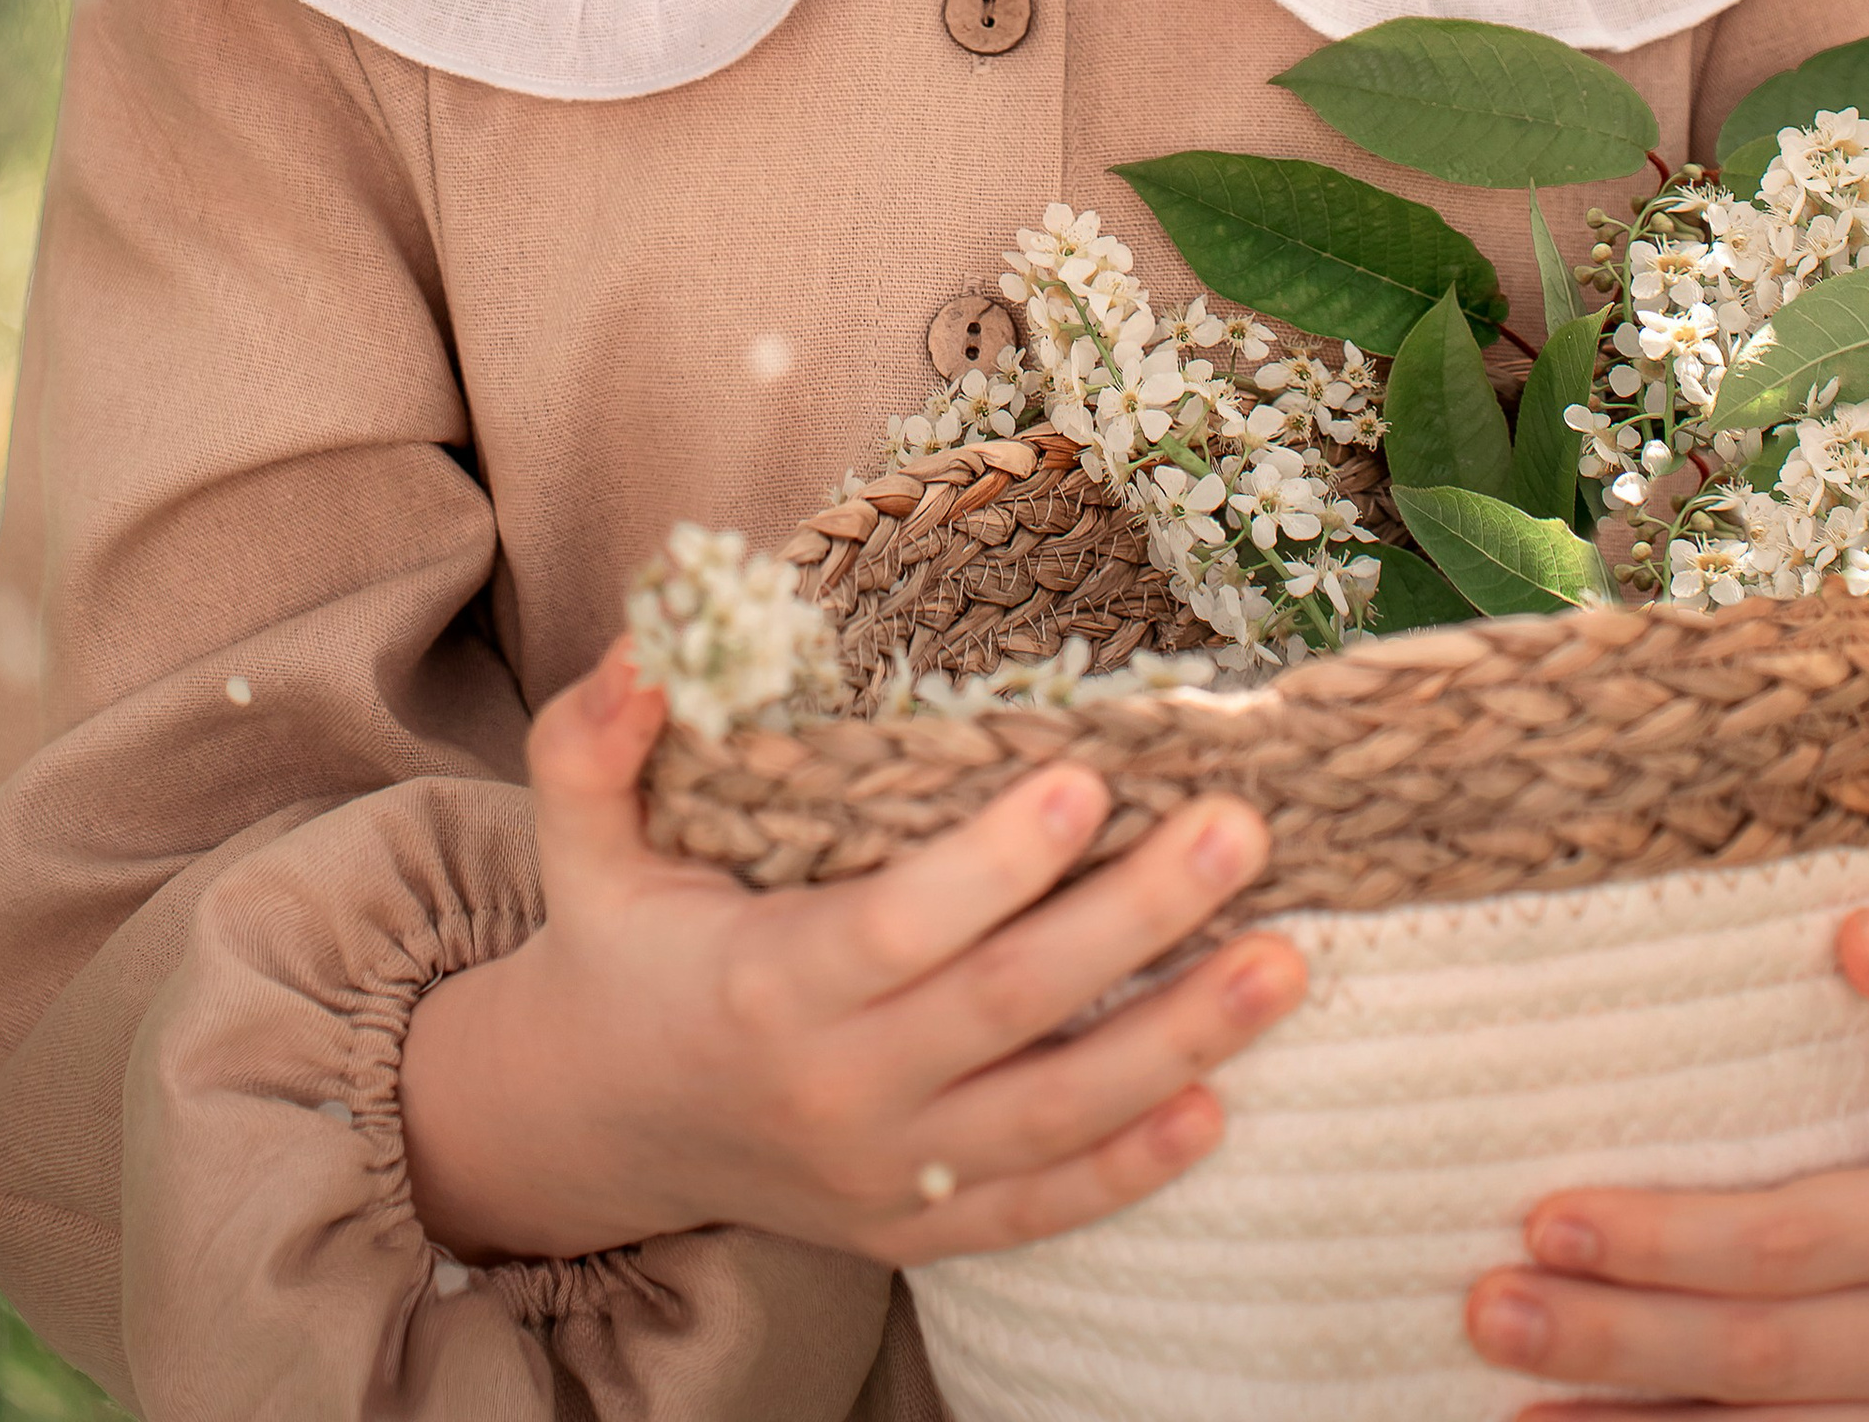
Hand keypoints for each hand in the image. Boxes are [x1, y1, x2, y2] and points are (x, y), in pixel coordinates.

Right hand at [398, 641, 1305, 1266]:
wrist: (596, 1126)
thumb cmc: (618, 948)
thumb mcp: (585, 841)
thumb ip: (595, 741)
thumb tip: (650, 645)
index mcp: (762, 986)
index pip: (896, 927)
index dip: (994, 865)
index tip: (1087, 783)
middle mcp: (834, 1091)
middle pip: (1008, 1009)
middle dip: (1136, 920)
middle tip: (1242, 832)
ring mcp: (883, 1171)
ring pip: (1053, 1115)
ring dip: (1180, 1041)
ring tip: (1284, 962)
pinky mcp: (916, 1222)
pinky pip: (1039, 1207)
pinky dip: (1131, 1167)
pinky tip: (1219, 1106)